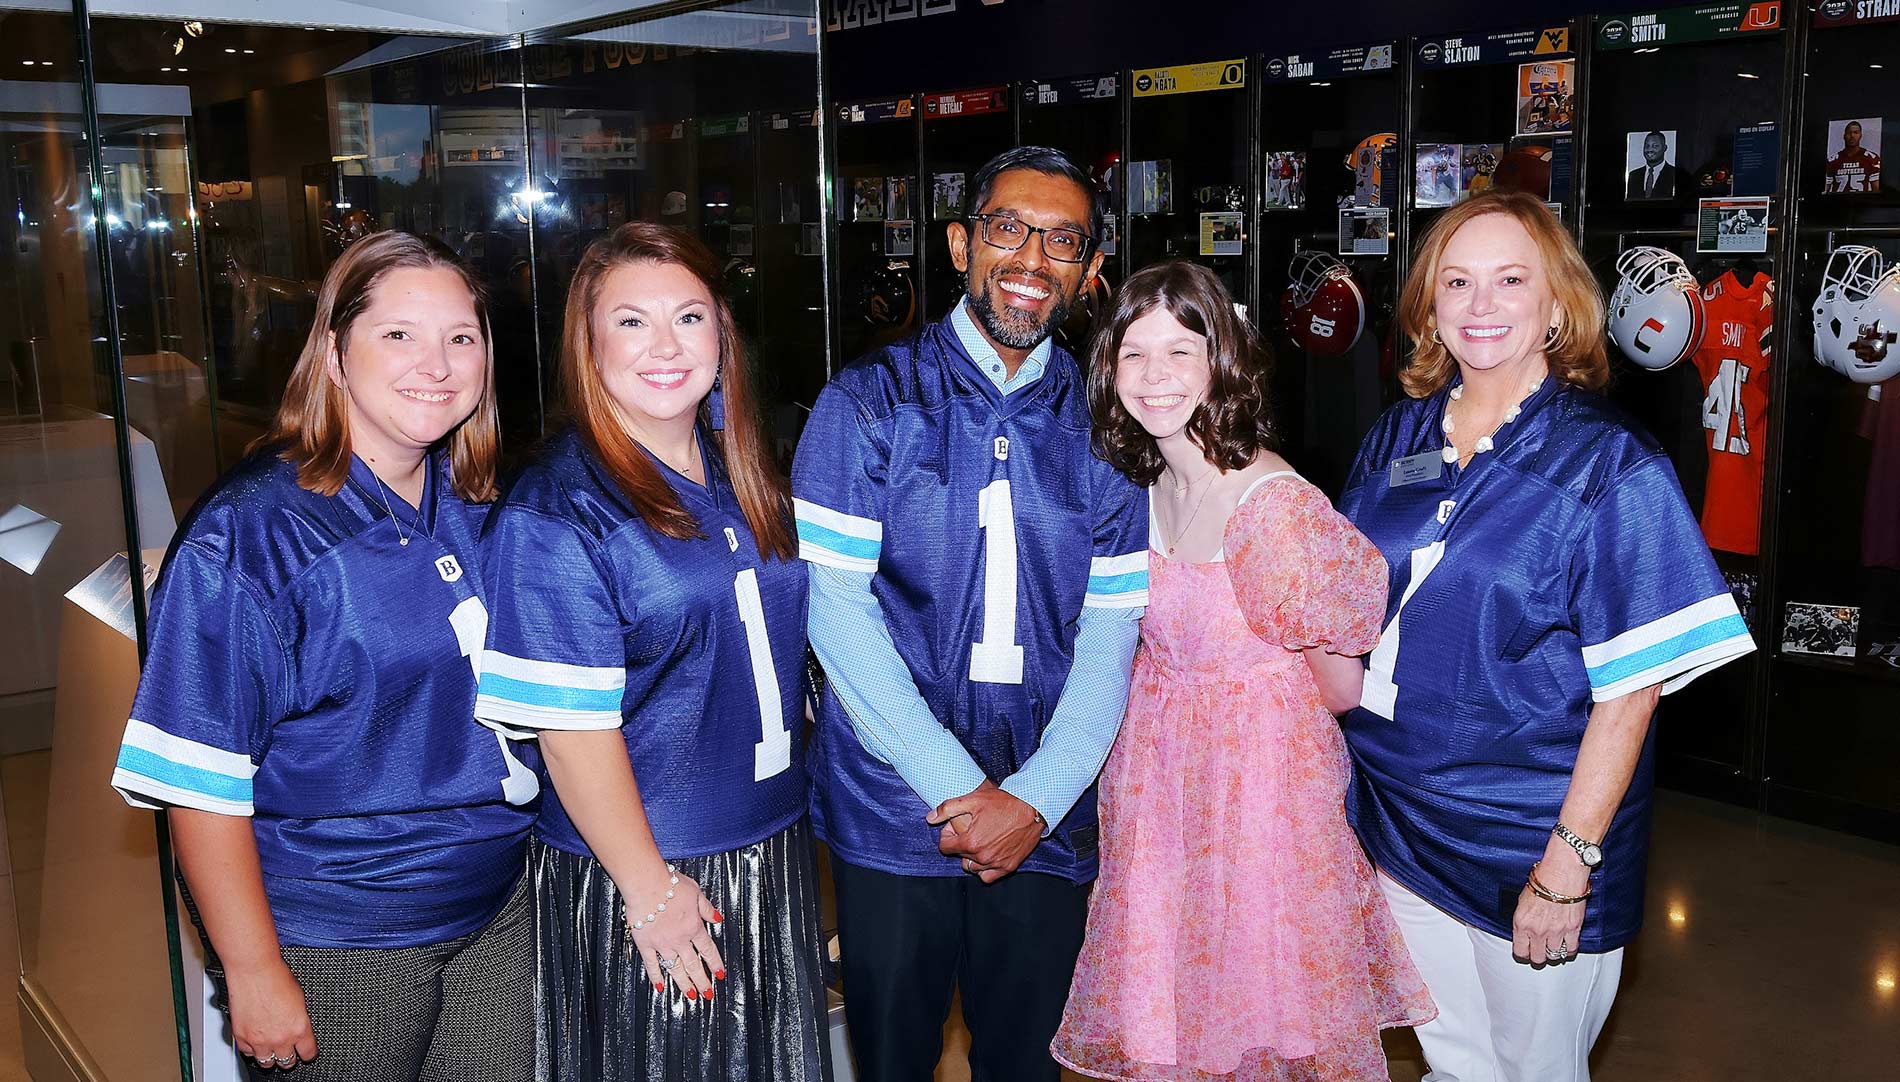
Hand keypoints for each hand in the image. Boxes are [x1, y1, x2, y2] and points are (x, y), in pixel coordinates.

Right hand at [225, 959, 315, 1070]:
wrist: (254, 971)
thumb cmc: (277, 978)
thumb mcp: (300, 999)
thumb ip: (300, 1019)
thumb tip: (300, 1027)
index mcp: (299, 1028)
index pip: (308, 1053)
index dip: (308, 1053)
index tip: (307, 1052)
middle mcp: (280, 1038)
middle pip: (287, 1062)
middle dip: (289, 1057)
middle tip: (288, 1051)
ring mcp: (259, 1040)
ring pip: (267, 1062)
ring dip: (270, 1057)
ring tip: (271, 1049)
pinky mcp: (241, 1038)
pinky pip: (248, 1053)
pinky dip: (252, 1049)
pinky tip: (255, 1041)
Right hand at [624, 866, 724, 1001]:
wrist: (647, 884)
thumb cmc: (670, 884)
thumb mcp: (696, 892)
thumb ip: (706, 908)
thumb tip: (718, 918)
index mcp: (694, 926)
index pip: (708, 949)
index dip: (715, 963)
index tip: (720, 974)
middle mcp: (680, 939)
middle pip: (694, 964)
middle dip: (702, 981)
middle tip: (708, 994)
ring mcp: (662, 944)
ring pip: (676, 968)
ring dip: (684, 984)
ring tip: (691, 996)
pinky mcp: (645, 944)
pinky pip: (651, 965)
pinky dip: (656, 977)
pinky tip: (660, 987)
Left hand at [927, 779, 1042, 882]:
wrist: (1032, 807)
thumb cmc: (1004, 802)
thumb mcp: (973, 799)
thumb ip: (948, 809)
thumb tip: (930, 818)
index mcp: (970, 842)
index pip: (945, 847)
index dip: (947, 835)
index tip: (954, 827)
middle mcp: (982, 856)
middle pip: (959, 856)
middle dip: (959, 844)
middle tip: (969, 829)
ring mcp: (996, 863)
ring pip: (972, 868)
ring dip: (971, 857)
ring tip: (978, 842)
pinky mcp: (1008, 866)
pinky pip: (987, 876)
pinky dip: (984, 869)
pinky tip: (987, 855)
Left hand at [1512, 848, 1590, 966]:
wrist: (1561, 873)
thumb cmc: (1542, 880)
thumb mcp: (1522, 900)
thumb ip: (1523, 918)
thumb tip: (1524, 929)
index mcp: (1522, 923)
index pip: (1520, 951)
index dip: (1523, 953)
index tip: (1526, 951)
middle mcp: (1538, 931)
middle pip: (1538, 958)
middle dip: (1538, 956)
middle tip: (1540, 951)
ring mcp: (1556, 932)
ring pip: (1554, 955)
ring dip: (1553, 951)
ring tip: (1553, 945)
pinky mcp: (1573, 929)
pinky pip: (1571, 949)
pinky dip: (1569, 949)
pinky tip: (1566, 945)